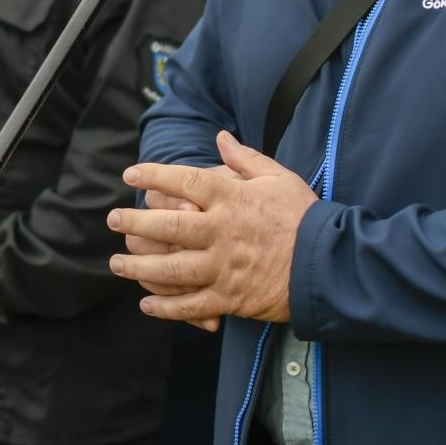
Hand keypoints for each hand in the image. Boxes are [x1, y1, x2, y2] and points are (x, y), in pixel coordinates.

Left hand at [108, 131, 316, 324]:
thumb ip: (245, 159)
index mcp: (232, 199)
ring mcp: (223, 267)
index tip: (131, 174)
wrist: (332, 265)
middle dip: (134, 223)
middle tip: (112, 220)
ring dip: (140, 267)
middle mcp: (221, 232)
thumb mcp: (279, 178)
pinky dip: (166, 307)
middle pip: (166, 226)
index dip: (153, 175)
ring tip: (117, 263)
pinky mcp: (231, 298)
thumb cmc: (306, 218)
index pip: (183, 181)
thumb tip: (221, 137)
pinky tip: (146, 304)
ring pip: (171, 269)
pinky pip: (191, 305)